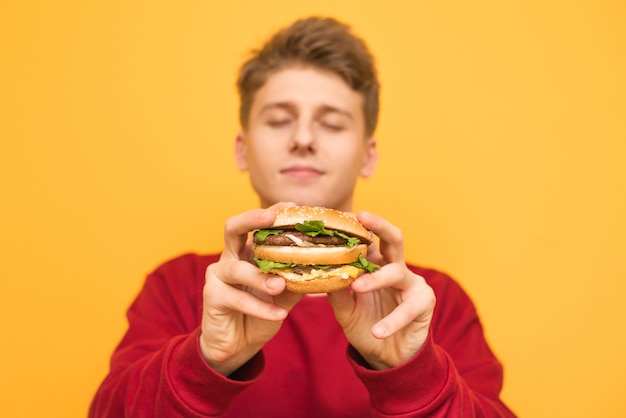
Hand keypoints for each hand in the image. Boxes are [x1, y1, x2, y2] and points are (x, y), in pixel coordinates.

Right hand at [200, 202, 303, 375]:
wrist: (237, 344)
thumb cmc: (260, 313)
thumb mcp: (285, 294)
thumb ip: (298, 278)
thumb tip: (327, 265)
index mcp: (247, 252)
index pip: (257, 225)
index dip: (272, 212)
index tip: (292, 206)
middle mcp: (230, 258)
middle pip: (233, 228)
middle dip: (252, 219)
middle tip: (272, 218)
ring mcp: (218, 275)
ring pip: (238, 269)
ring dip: (260, 277)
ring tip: (281, 285)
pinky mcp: (211, 296)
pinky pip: (238, 299)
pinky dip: (261, 307)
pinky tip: (280, 314)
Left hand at [327, 210, 434, 369]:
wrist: (387, 356)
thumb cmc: (365, 325)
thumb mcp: (345, 309)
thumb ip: (337, 291)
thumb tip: (321, 272)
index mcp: (376, 265)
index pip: (369, 240)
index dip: (357, 227)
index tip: (340, 216)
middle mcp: (396, 268)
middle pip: (394, 238)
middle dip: (380, 225)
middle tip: (362, 217)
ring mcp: (412, 283)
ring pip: (396, 272)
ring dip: (376, 279)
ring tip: (357, 287)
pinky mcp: (424, 302)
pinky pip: (408, 308)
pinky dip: (392, 320)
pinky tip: (378, 331)